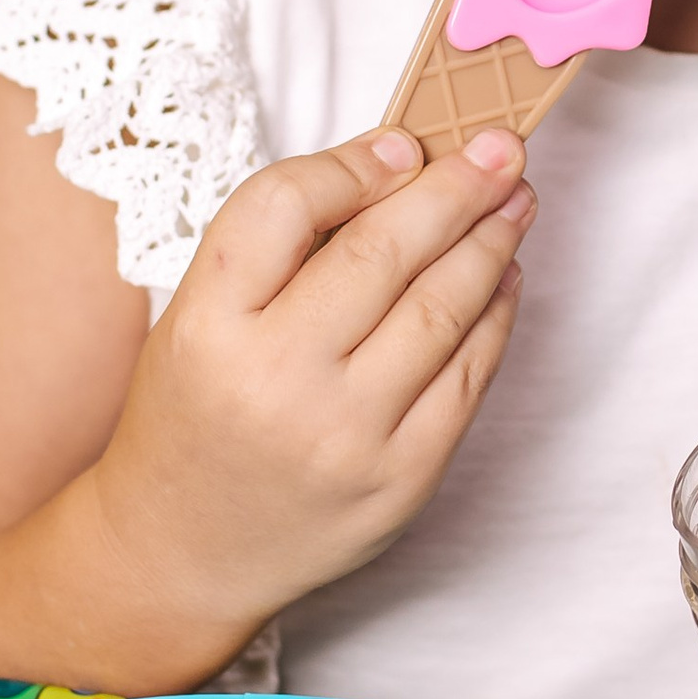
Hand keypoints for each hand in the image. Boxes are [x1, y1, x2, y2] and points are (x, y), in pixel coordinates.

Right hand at [92, 123, 534, 640]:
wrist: (182, 554)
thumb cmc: (195, 418)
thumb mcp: (195, 318)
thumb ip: (279, 248)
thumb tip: (400, 166)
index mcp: (208, 327)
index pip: (283, 205)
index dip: (355, 163)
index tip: (405, 143)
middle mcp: (277, 380)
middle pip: (382, 251)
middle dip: (454, 188)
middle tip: (497, 148)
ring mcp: (347, 435)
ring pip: (442, 308)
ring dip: (490, 242)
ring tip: (515, 201)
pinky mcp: (402, 478)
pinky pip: (468, 376)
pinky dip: (495, 315)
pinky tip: (504, 277)